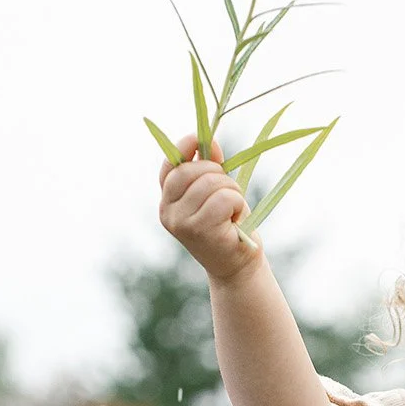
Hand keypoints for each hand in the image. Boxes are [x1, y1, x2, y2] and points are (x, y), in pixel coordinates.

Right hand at [157, 136, 256, 282]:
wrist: (237, 266)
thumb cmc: (227, 227)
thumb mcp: (217, 193)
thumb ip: (210, 168)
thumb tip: (209, 142)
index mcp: (168, 200)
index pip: (169, 166)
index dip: (183, 147)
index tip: (199, 139)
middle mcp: (167, 211)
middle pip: (191, 171)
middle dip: (217, 173)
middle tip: (229, 192)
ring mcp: (180, 222)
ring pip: (211, 182)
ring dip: (231, 191)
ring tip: (232, 210)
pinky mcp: (199, 230)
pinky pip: (224, 198)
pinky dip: (237, 204)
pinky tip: (234, 219)